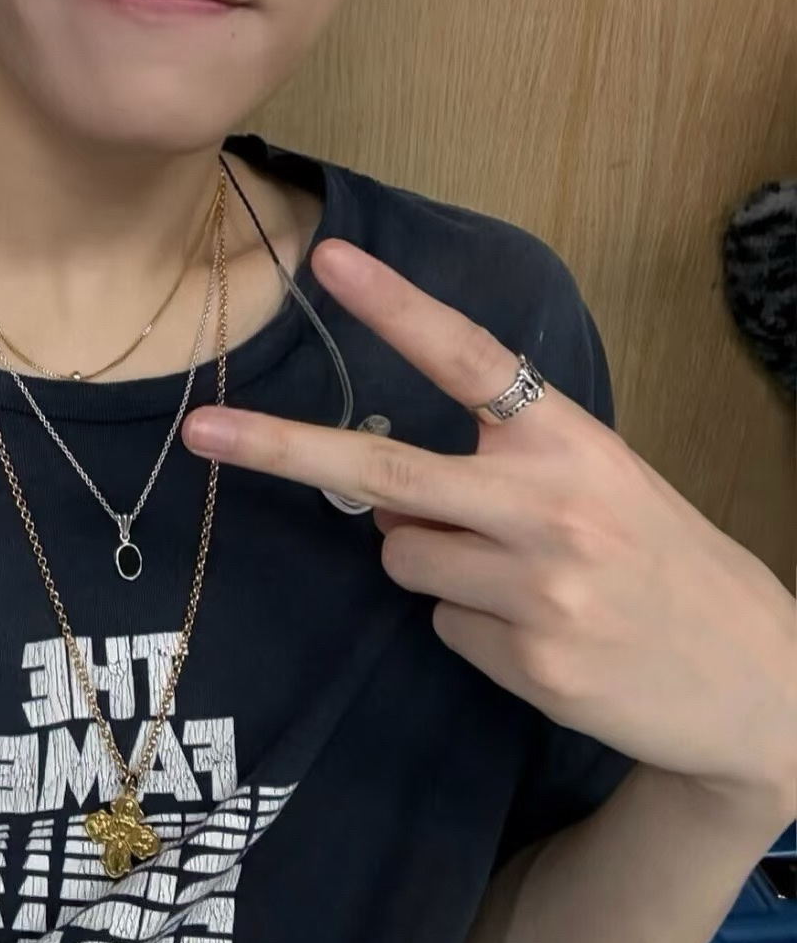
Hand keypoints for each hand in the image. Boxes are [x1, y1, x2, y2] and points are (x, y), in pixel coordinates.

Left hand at [181, 239, 796, 813]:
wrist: (758, 682)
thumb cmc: (661, 562)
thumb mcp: (600, 487)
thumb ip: (499, 470)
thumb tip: (384, 496)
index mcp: (571, 439)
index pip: (470, 357)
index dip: (396, 306)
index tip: (328, 260)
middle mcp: (550, 504)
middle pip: (385, 474)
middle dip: (281, 450)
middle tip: (201, 433)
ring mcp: (539, 586)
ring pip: (403, 560)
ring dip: (432, 566)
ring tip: (523, 582)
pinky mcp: (530, 658)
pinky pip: (441, 627)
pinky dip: (471, 628)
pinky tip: (542, 635)